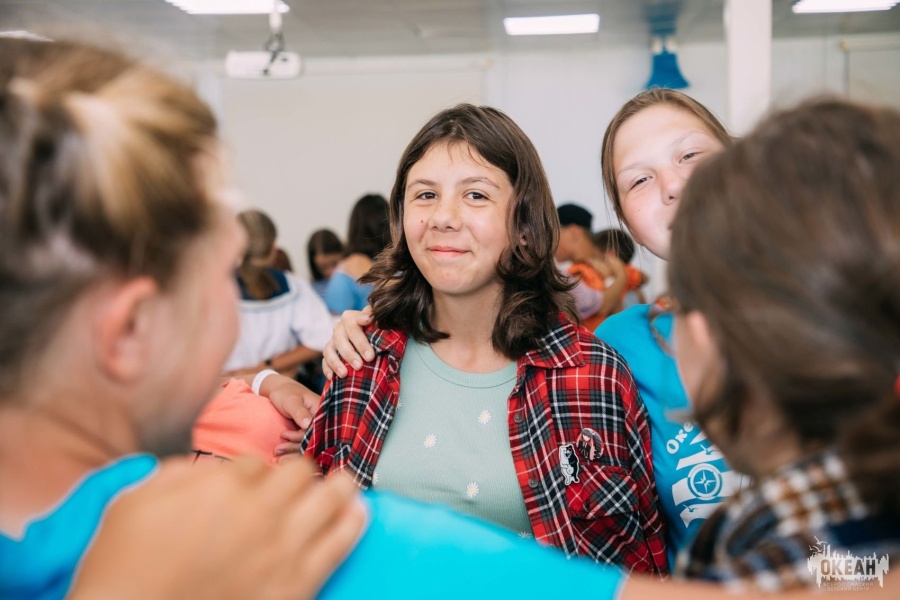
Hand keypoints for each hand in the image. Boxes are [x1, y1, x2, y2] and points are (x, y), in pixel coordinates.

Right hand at [71, 456, 366, 599]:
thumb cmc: (125, 564)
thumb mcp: (137, 499)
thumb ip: (183, 473)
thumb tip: (219, 470)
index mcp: (222, 486)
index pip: (260, 462)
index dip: (256, 469)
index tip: (252, 481)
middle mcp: (261, 512)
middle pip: (302, 472)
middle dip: (298, 472)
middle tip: (298, 479)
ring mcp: (282, 550)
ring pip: (330, 499)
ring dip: (336, 487)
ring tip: (344, 484)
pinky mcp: (296, 585)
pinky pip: (339, 545)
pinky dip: (352, 523)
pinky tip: (357, 512)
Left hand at [258, 374, 320, 457]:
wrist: (280, 392)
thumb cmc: (286, 393)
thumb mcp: (292, 400)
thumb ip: (300, 412)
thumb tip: (308, 424)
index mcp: (322, 411)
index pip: (316, 429)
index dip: (301, 436)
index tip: (285, 435)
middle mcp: (320, 422)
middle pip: (312, 440)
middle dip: (295, 447)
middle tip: (277, 449)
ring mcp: (313, 429)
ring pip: (306, 445)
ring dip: (291, 451)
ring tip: (276, 452)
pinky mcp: (306, 434)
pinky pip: (301, 445)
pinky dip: (291, 451)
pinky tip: (280, 457)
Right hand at [322, 306, 374, 379]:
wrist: (369, 335)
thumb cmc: (375, 328)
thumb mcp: (377, 320)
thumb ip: (373, 316)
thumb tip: (368, 319)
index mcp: (350, 318)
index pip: (352, 326)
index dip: (360, 341)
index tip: (370, 355)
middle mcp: (339, 328)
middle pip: (340, 339)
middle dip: (350, 354)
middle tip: (360, 366)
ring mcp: (332, 341)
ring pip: (329, 350)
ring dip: (336, 362)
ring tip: (345, 374)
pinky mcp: (328, 353)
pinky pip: (324, 361)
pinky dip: (327, 369)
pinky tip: (332, 377)